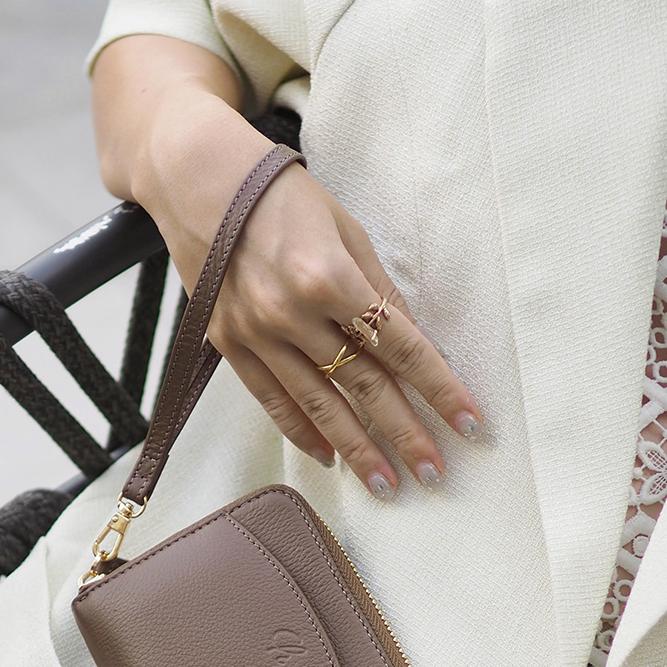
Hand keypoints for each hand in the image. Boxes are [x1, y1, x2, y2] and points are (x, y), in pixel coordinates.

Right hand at [94, 40, 482, 498]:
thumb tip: (412, 343)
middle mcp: (291, 312)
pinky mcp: (228, 344)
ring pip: (318, 405)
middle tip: (435, 473)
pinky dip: (301, 432)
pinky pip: (271, 400)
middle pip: (363, 385)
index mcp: (329, 276)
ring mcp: (256, 333)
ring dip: (357, 449)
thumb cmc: (281, 198)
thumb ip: (378, 290)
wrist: (197, 182)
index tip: (469, 423)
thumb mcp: (346, 230)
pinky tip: (329, 458)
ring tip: (387, 484)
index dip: (439, 387)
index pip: (400, 346)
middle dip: (404, 433)